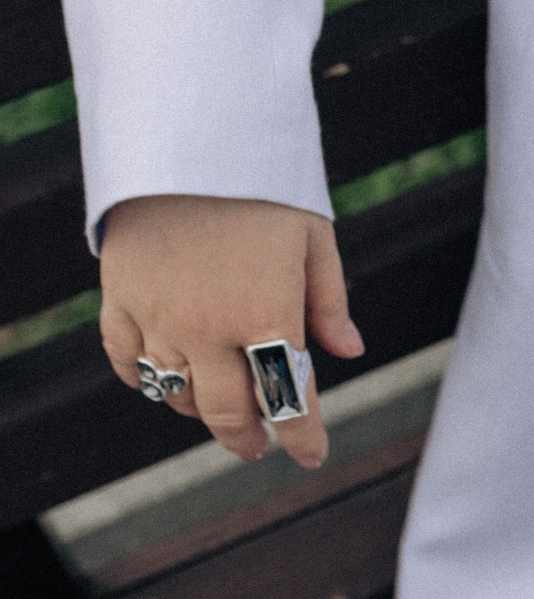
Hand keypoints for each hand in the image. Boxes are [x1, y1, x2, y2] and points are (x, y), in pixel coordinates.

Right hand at [99, 195, 359, 469]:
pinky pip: (127, 362)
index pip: (290, 398)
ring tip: (219, 404)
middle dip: (247, 438)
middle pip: (227, 413)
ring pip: (177, 394)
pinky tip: (162, 376)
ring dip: (200, 409)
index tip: (311, 458)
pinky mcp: (119, 301)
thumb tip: (349, 351)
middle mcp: (210, 330)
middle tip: (257, 446)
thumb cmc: (261, 186)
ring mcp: (159, 319)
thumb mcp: (312, 234)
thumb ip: (329, 300)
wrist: (184, 140)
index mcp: (267, 315)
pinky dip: (144, 379)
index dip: (303, 436)